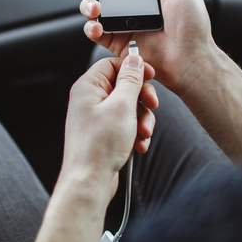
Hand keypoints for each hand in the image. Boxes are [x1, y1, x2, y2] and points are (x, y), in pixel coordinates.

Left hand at [62, 55, 157, 198]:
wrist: (89, 182)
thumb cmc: (100, 145)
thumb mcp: (122, 106)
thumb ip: (130, 79)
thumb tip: (134, 59)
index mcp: (88, 87)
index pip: (112, 64)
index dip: (134, 68)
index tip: (151, 76)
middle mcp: (89, 100)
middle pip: (123, 86)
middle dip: (142, 99)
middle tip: (152, 106)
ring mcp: (96, 118)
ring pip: (128, 107)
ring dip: (142, 119)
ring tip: (143, 134)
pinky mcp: (103, 134)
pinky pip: (125, 124)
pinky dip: (135, 133)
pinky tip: (139, 145)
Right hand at [78, 0, 214, 93]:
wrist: (190, 60)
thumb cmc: (193, 28)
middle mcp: (133, 7)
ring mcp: (124, 24)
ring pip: (95, 10)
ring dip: (88, 5)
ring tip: (96, 7)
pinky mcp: (118, 43)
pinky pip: (97, 33)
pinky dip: (92, 28)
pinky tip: (97, 25)